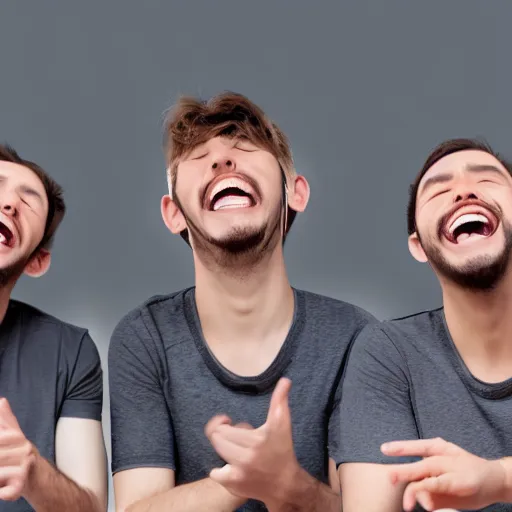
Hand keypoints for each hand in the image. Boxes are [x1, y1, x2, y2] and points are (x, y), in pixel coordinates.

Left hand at [0, 398, 35, 500]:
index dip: (0, 443)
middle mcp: (24, 451)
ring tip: (2, 473)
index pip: (2, 439)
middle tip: (1, 459)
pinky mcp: (21, 486)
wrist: (39, 476)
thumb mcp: (14, 436)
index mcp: (18, 440)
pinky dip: (3, 492)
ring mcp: (25, 468)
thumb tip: (2, 400)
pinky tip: (3, 489)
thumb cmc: (20, 455)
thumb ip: (6, 420)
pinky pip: (7, 492)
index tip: (0, 449)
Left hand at [205, 378, 299, 506]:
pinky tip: (234, 465)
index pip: (222, 429)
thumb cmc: (283, 450)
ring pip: (216, 456)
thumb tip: (285, 380)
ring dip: (223, 451)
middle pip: (217, 441)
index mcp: (255, 441)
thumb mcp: (282, 423)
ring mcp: (238, 475)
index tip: (228, 421)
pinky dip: (221, 469)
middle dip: (223, 435)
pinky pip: (216, 474)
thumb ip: (280, 400)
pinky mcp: (234, 487)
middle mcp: (245, 459)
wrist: (285, 484)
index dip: (223, 423)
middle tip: (234, 436)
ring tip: (236, 451)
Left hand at [381, 437, 506, 510]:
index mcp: (440, 449)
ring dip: (416, 489)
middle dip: (404, 472)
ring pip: (429, 480)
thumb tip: (417, 496)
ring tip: (409, 500)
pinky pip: (438, 491)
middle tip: (389, 477)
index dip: (401, 447)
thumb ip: (430, 477)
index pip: (419, 446)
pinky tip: (426, 500)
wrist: (496, 480)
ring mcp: (454, 473)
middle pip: (422, 465)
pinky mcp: (460, 486)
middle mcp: (446, 458)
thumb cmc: (466, 472)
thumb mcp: (446, 466)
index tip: (383, 449)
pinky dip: (429, 494)